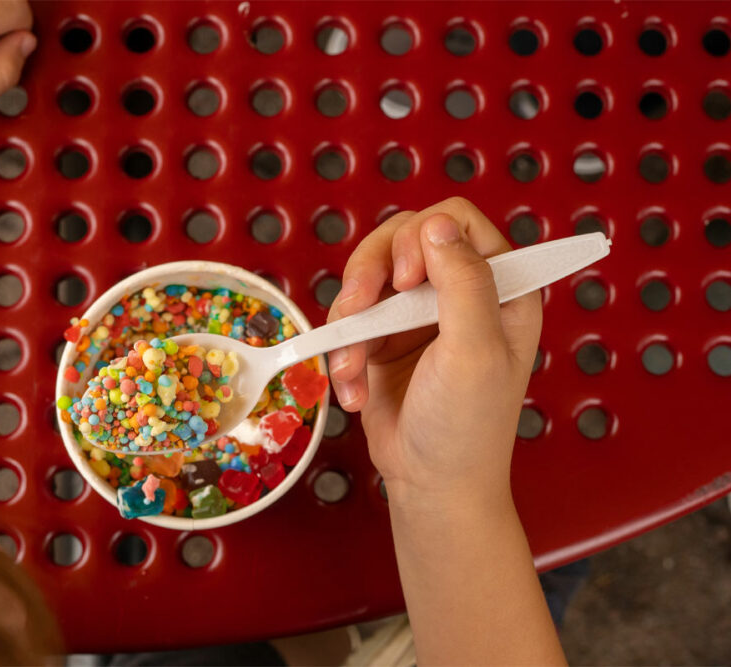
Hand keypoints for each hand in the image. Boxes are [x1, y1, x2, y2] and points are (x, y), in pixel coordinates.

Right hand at [327, 198, 541, 505]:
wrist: (431, 484)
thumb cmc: (468, 425)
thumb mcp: (475, 352)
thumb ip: (464, 283)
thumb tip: (438, 225)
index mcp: (500, 288)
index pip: (458, 222)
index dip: (425, 236)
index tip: (407, 280)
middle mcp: (458, 292)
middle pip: (402, 237)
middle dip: (371, 272)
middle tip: (359, 308)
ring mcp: (416, 314)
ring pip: (367, 275)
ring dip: (350, 320)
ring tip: (351, 366)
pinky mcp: (382, 338)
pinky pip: (347, 319)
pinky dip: (342, 353)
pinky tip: (354, 390)